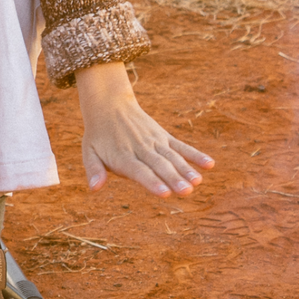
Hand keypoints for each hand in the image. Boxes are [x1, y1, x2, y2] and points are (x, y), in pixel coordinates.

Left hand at [77, 61, 213, 198]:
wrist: (110, 105)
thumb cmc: (98, 135)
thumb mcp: (89, 151)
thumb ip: (94, 170)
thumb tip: (94, 188)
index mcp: (123, 156)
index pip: (139, 171)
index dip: (152, 182)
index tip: (165, 193)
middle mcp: (141, 149)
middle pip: (159, 165)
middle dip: (173, 179)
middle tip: (186, 191)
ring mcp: (154, 141)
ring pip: (172, 157)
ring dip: (186, 169)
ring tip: (197, 182)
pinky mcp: (163, 136)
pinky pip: (181, 146)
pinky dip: (195, 154)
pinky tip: (209, 164)